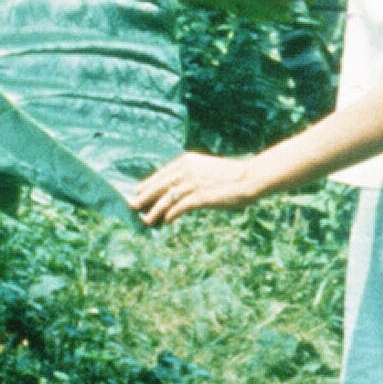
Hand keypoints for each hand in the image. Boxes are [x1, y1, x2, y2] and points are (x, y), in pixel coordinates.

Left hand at [129, 151, 261, 224]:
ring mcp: (192, 183)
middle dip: (145, 197)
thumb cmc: (230, 176)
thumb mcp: (205, 170)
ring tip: (146, 220)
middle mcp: (186, 170)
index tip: (139, 191)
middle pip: (159, 185)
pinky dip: (171, 215)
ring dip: (154, 211)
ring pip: (165, 199)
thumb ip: (190, 176)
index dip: (148, 184)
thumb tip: (176, 191)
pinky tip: (166, 222)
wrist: (248, 178)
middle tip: (133, 206)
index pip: (161, 174)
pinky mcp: (199, 196)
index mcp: (186, 161)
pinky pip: (179, 208)